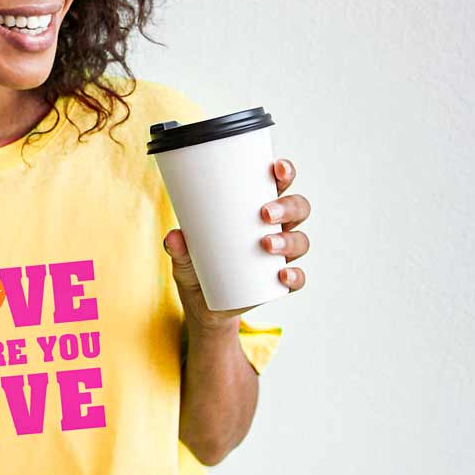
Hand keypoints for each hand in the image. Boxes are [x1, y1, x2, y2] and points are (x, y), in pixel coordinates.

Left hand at [164, 157, 310, 328]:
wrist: (203, 306)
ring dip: (289, 240)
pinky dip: (294, 276)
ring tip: (266, 244)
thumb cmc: (198, 267)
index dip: (284, 172)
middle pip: (298, 208)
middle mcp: (275, 229)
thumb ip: (178, 247)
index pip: (278, 184)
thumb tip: (173, 236)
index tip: (276, 168)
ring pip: (300, 241)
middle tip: (265, 213)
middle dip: (288, 206)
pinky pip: (297, 279)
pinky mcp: (279, 283)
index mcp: (256, 210)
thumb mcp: (184, 257)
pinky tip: (282, 275)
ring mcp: (279, 257)